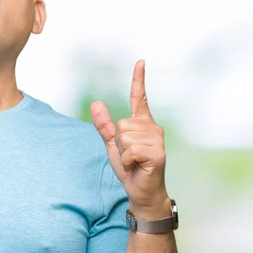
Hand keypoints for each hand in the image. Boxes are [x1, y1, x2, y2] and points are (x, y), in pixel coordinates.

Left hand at [91, 60, 169, 218]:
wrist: (141, 191)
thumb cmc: (130, 168)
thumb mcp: (113, 145)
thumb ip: (104, 126)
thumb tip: (96, 103)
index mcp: (142, 124)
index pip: (139, 97)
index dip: (138, 79)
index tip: (140, 61)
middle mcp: (153, 128)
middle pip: (121, 124)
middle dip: (119, 143)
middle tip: (129, 156)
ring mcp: (157, 140)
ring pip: (125, 136)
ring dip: (123, 153)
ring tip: (134, 161)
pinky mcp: (157, 153)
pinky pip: (130, 150)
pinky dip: (127, 161)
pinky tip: (137, 166)